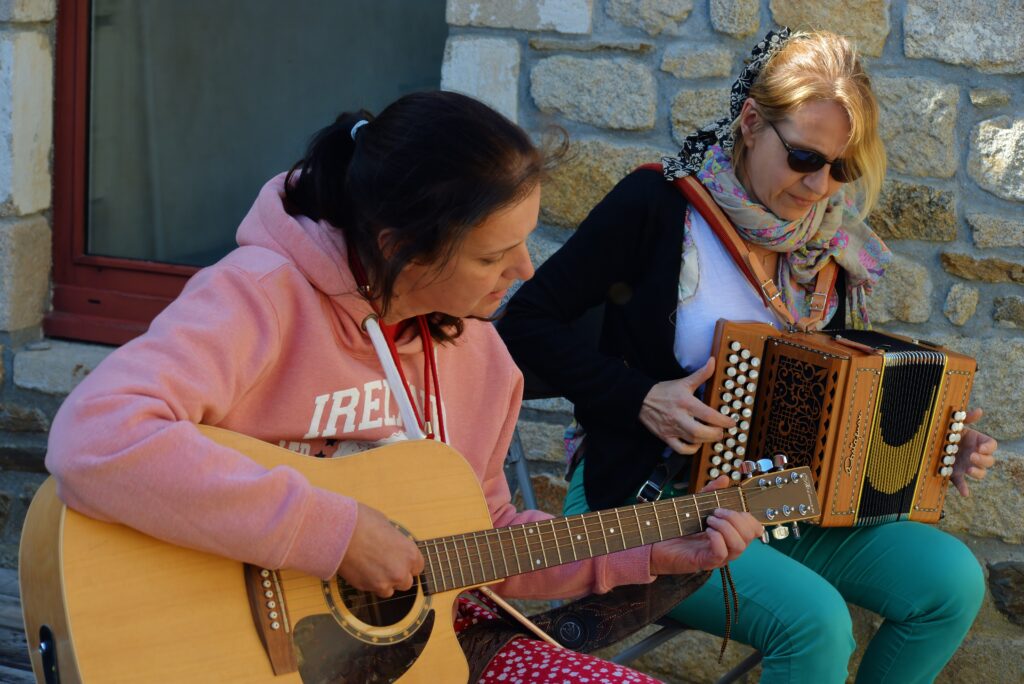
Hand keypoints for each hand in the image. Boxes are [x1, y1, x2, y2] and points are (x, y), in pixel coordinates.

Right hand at [338, 502, 423, 596]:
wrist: (340, 532)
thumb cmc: (363, 522)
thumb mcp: (386, 525)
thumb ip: (395, 540)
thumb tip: (393, 543)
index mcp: (410, 553)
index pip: (418, 567)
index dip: (408, 564)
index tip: (400, 561)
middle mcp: (401, 571)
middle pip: (406, 582)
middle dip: (397, 575)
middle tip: (385, 564)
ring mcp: (385, 582)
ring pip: (390, 590)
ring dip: (384, 581)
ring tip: (372, 567)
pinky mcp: (368, 587)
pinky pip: (374, 590)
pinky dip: (370, 584)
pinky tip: (363, 570)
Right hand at [639, 357, 734, 453]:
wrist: (641, 399)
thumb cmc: (664, 391)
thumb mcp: (683, 381)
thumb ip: (701, 374)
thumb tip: (712, 362)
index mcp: (685, 402)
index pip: (708, 414)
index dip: (723, 420)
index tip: (731, 422)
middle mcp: (679, 417)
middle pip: (701, 431)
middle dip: (716, 433)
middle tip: (722, 431)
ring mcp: (671, 428)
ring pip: (693, 441)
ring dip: (706, 440)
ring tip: (712, 435)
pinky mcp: (665, 437)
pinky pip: (681, 449)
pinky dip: (692, 449)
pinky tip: (697, 443)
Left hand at [649, 476, 763, 574]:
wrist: (656, 544)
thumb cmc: (678, 527)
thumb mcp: (696, 505)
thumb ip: (711, 492)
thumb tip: (725, 479)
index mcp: (730, 534)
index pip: (754, 529)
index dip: (749, 517)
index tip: (730, 507)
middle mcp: (728, 546)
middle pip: (749, 536)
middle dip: (736, 518)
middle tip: (716, 512)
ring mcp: (718, 556)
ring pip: (739, 546)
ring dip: (726, 528)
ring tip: (709, 520)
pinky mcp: (705, 562)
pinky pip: (721, 554)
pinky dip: (717, 539)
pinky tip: (707, 531)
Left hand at [951, 408, 997, 496]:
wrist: (932, 441)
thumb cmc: (948, 430)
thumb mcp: (956, 423)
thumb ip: (967, 417)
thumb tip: (979, 410)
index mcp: (977, 442)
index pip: (992, 446)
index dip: (989, 448)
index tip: (981, 448)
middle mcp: (975, 455)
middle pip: (989, 461)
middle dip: (983, 460)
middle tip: (972, 456)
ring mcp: (967, 465)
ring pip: (980, 473)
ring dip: (977, 473)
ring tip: (968, 470)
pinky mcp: (956, 473)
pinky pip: (961, 483)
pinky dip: (964, 488)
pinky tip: (964, 493)